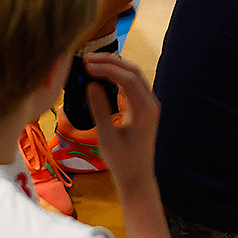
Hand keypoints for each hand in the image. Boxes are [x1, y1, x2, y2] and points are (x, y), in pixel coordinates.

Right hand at [83, 52, 159, 187]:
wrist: (137, 178)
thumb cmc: (121, 162)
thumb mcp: (106, 137)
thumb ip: (100, 110)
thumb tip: (91, 85)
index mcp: (145, 110)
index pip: (127, 79)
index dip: (107, 69)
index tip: (87, 65)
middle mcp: (151, 104)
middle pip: (133, 72)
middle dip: (110, 62)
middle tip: (87, 58)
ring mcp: (149, 105)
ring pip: (134, 76)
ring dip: (114, 66)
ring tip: (92, 62)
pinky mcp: (144, 108)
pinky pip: (132, 85)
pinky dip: (118, 76)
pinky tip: (102, 74)